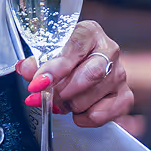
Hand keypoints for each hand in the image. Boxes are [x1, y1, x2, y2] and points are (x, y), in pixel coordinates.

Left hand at [16, 20, 132, 126]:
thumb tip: (26, 68)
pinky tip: (77, 110)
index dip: (55, 67)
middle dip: (62, 91)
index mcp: (90, 32)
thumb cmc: (67, 57)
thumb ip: (37, 61)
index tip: (37, 83)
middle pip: (90, 75)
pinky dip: (83, 118)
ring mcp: (119, 74)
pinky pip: (101, 115)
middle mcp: (109, 51)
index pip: (76, 47)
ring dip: (70, 104)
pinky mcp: (124, 97)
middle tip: (46, 96)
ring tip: (61, 101)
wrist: (87, 67)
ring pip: (92, 96)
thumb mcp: (49, 53)